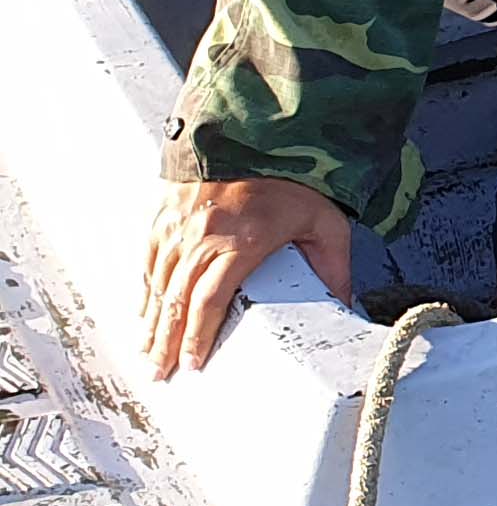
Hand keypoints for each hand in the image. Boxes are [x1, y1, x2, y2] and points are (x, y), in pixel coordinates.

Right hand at [140, 177, 355, 379]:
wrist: (260, 131)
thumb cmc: (296, 179)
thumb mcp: (325, 222)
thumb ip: (332, 267)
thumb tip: (344, 306)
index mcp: (242, 241)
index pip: (210, 301)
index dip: (198, 337)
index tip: (192, 365)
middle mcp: (203, 235)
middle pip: (176, 301)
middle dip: (166, 343)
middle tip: (159, 374)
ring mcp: (178, 223)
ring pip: (157, 284)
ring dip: (150, 322)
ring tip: (148, 354)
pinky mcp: (164, 212)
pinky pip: (148, 259)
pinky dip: (144, 289)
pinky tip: (144, 312)